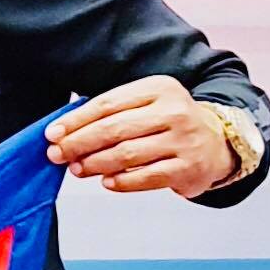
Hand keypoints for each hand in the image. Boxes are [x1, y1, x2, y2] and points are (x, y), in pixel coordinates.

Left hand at [45, 76, 235, 196]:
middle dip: (78, 144)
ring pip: (126, 154)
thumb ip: (110, 114)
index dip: (75, 121)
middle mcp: (174, 111)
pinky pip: (145, 177)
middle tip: (56, 155)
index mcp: (159, 88)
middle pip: (113, 129)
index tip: (52, 134)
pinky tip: (105, 181)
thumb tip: (63, 134)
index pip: (107, 104)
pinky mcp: (188, 167)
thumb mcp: (145, 105)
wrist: (217, 143)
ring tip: (77, 169)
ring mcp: (184, 140)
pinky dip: (121, 181)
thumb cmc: (167, 124)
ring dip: (94, 164)